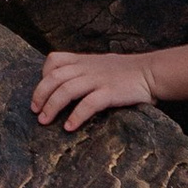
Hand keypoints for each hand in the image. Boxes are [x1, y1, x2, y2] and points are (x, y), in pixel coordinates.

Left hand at [32, 48, 159, 128]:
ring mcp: (98, 79)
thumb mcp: (101, 65)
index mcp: (84, 61)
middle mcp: (87, 68)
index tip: (42, 92)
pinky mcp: (110, 92)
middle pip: (55, 77)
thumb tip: (67, 87)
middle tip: (35, 111)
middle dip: (40, 94)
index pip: (54, 60)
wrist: (151, 72)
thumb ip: (85, 71)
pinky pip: (88, 103)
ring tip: (45, 121)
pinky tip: (69, 127)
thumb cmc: (127, 73)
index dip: (43, 75)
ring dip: (52, 106)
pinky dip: (76, 116)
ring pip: (66, 90)